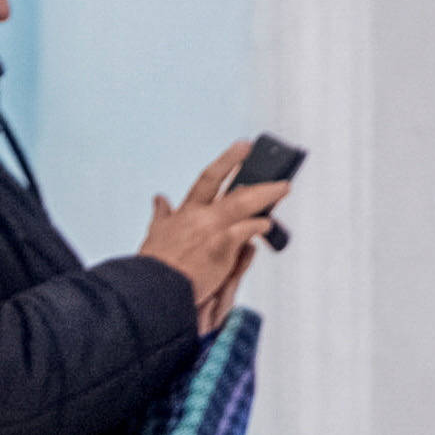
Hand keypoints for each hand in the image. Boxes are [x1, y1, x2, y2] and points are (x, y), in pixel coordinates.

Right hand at [137, 142, 288, 334]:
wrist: (153, 288)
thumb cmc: (155, 266)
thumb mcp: (155, 233)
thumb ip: (161, 214)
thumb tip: (159, 199)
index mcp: (186, 212)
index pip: (208, 179)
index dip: (227, 161)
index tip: (242, 147)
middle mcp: (201, 217)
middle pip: (234, 190)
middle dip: (258, 179)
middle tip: (276, 171)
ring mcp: (212, 230)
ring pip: (245, 204)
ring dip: (266, 195)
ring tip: (282, 189)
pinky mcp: (220, 246)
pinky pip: (246, 231)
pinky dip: (258, 225)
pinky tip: (267, 224)